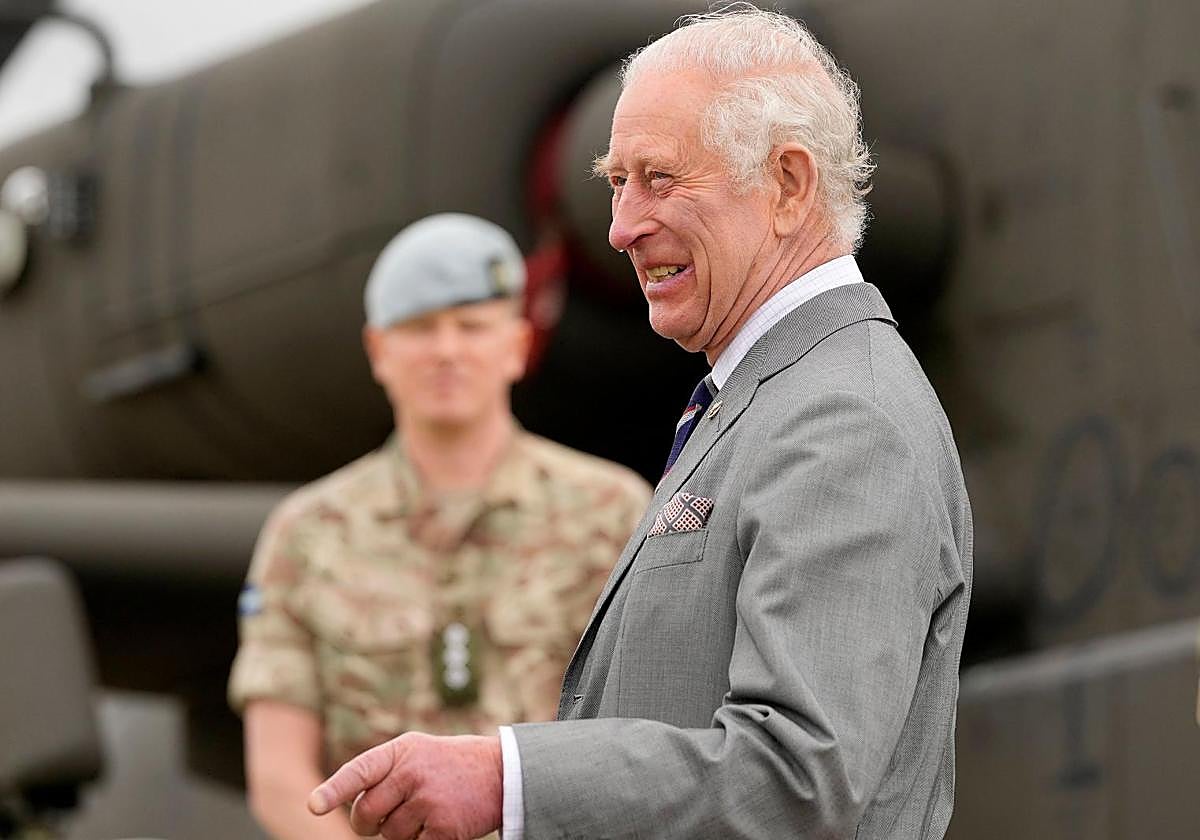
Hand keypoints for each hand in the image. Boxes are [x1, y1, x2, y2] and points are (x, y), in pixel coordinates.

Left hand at [308, 732, 502, 839]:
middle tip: (382, 821)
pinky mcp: (443, 826)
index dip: (334, 789)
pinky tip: (439, 825)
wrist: (500, 772)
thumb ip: (383, 771)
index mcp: (401, 751)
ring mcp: (428, 800)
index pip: (359, 771)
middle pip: (366, 813)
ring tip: (426, 812)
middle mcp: (412, 772)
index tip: (315, 805)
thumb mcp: (416, 752)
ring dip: (402, 833)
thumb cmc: (449, 765)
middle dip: (368, 824)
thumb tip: (348, 803)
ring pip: (389, 835)